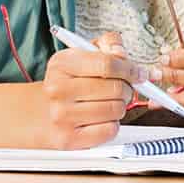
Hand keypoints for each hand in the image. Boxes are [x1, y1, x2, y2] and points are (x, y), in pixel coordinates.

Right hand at [31, 30, 147, 149]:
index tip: (137, 73)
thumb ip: (109, 44)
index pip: (107, 64)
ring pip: (115, 109)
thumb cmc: (71, 81)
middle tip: (123, 88)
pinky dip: (112, 124)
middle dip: (127, 88)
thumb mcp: (85, 54)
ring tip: (110, 102)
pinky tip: (102, 118)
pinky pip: (109, 130)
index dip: (129, 68)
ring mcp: (61, 115)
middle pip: (115, 88)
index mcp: (62, 64)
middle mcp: (58, 89)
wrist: (45, 111)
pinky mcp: (68, 139)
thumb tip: (122, 54)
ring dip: (120, 106)